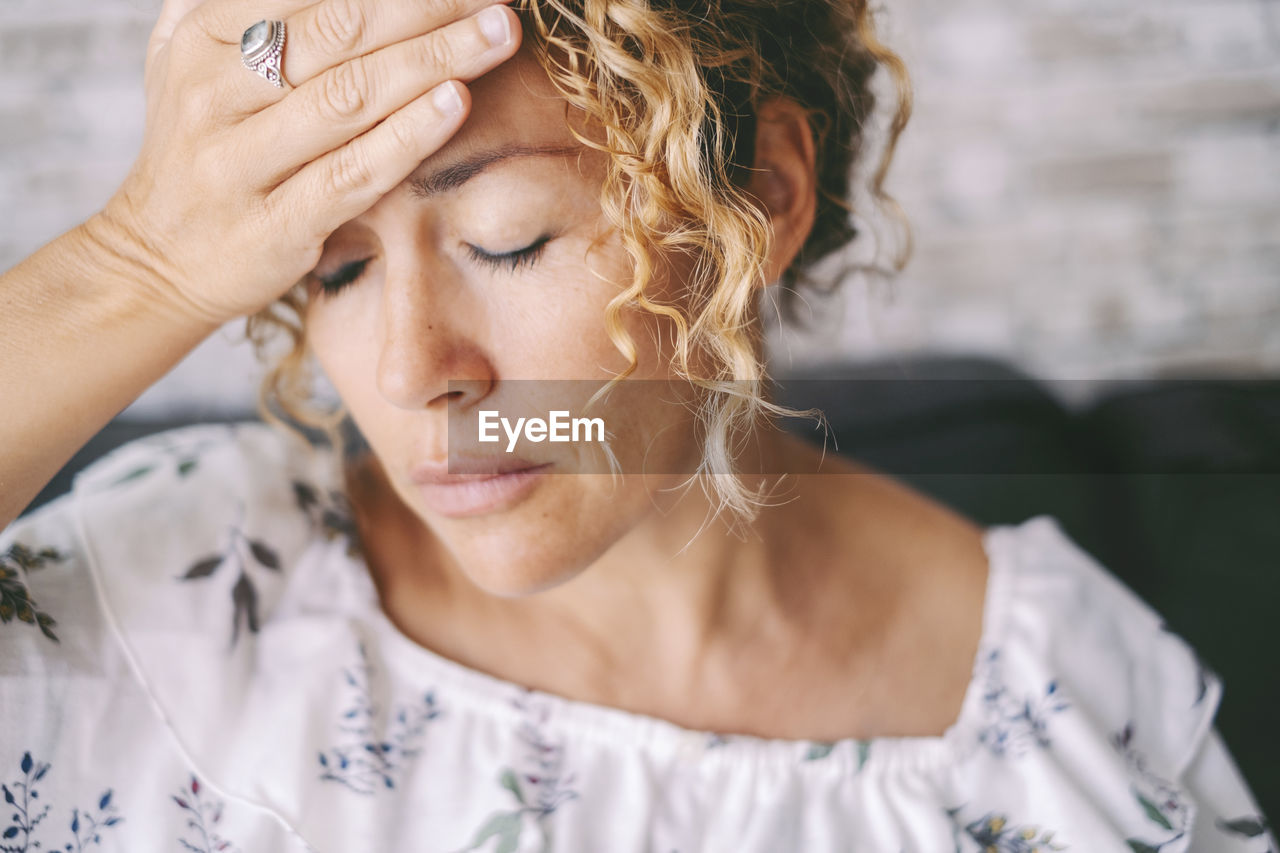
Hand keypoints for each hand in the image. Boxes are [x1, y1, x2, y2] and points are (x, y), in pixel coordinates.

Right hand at [97, 0, 520, 325]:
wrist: (158, 257)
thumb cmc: (204, 146)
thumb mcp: (195, 60)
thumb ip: (247, 5)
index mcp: (201, 38)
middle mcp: (214, 93)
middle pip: (338, 33)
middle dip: (427, 8)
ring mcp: (239, 163)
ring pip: (349, 98)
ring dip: (433, 61)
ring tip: (496, 36)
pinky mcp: (274, 226)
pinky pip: (352, 172)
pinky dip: (408, 136)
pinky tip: (457, 104)